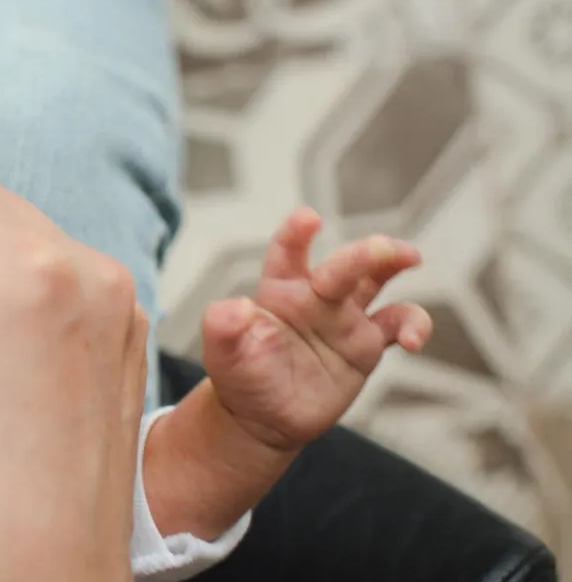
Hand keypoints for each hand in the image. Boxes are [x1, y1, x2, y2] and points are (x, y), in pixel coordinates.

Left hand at [202, 207, 432, 450]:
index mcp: (278, 289)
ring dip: (393, 264)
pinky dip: (414, 325)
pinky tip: (413, 340)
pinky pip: (398, 324)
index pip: (287, 253)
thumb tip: (235, 307)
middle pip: (343, 264)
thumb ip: (222, 326)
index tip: (307, 218)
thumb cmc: (240, 376)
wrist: (262, 417)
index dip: (296, 233)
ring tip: (410, 259)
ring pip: (376, 279)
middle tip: (384, 248)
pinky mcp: (366, 344)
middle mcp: (314, 295)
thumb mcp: (222, 353)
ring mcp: (343, 316)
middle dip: (364, 252)